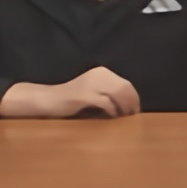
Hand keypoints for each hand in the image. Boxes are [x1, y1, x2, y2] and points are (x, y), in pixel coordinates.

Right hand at [18, 66, 141, 120]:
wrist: (50, 100)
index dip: (134, 97)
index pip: (125, 83)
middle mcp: (97, 75)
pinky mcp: (84, 96)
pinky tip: (112, 116)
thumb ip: (109, 92)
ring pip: (117, 95)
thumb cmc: (73, 98)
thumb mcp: (94, 90)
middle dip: (131, 102)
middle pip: (124, 89)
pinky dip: (112, 111)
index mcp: (101, 72)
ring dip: (124, 107)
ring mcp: (90, 85)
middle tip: (132, 114)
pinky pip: (106, 103)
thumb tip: (129, 103)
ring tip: (124, 116)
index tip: (136, 108)